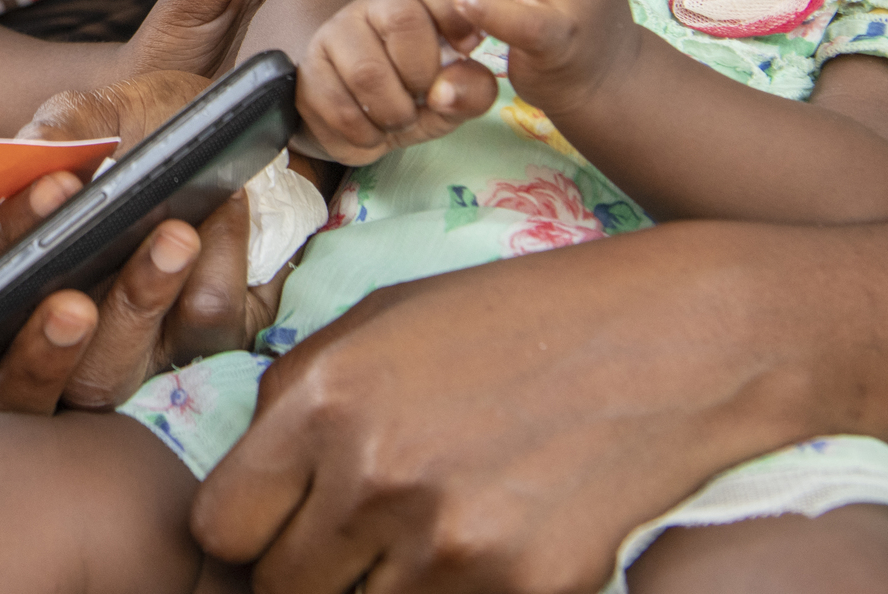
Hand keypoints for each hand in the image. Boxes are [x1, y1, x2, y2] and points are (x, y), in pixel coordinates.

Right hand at [0, 71, 255, 415]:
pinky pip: (199, 333)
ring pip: (108, 376)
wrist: (224, 140)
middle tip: (73, 302)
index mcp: (2, 285)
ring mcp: (121, 359)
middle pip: (21, 380)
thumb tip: (35, 148)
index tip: (49, 193)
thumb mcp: (103, 116)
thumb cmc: (143, 134)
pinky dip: (216, 266)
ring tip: (176, 235)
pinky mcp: (193, 356)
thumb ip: (65, 126)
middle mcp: (50, 341)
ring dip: (140, 302)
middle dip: (45, 343)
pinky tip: (227, 209)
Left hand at [191, 222, 812, 592]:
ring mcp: (449, 546)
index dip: (245, 529)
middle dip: (306, 566)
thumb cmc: (514, 320)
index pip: (222, 527)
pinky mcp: (520, 591)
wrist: (666, 343)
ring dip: (376, 586)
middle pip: (282, 588)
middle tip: (354, 533)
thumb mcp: (379, 324)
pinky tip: (485, 543)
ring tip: (428, 528)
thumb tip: (247, 486)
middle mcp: (374, 479)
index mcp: (323, 402)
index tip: (274, 522)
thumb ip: (296, 401)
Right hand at [294, 0, 498, 163]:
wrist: (362, 126)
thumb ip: (472, 88)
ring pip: (367, 71)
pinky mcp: (309, 68)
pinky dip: (365, 132)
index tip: (466, 48)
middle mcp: (375, 3)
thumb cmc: (418, 98)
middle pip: (402, 18)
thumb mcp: (457, 96)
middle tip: (425, 96)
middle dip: (422, 72)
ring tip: (399, 119)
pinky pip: (339, 105)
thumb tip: (446, 91)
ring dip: (394, 112)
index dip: (455, 14)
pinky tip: (371, 130)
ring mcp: (336, 31)